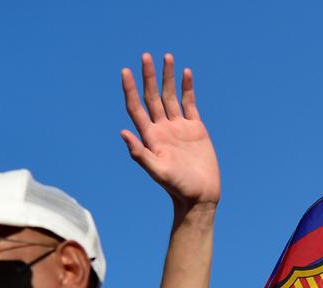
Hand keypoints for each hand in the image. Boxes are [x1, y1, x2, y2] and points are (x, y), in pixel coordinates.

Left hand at [120, 53, 219, 206]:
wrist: (200, 196)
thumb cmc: (178, 187)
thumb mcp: (158, 172)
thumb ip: (140, 154)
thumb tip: (122, 133)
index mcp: (151, 137)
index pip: (136, 107)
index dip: (130, 89)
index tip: (125, 71)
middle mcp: (162, 128)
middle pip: (152, 97)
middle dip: (149, 76)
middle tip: (145, 56)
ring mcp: (179, 127)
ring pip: (170, 96)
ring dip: (168, 77)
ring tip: (167, 57)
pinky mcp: (195, 129)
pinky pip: (189, 103)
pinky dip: (187, 88)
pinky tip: (186, 73)